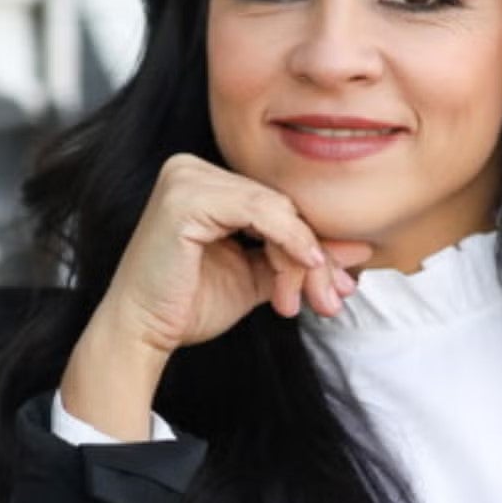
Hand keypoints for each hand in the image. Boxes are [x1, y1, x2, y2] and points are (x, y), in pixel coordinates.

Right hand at [94, 153, 371, 355]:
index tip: (345, 281)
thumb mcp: (257, 275)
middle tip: (339, 294)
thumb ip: (299, 257)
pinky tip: (308, 265)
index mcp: (207, 180)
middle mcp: (192, 168)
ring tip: (319, 297)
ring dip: (305, 256)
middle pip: (280, 204)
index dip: (315, 242)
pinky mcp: (185, 196)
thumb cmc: (190, 304)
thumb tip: (360, 250)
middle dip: (316, 254)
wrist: (141, 334)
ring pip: (276, 209)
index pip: (277, 203)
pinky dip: (290, 240)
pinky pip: (260, 211)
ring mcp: (185, 177)